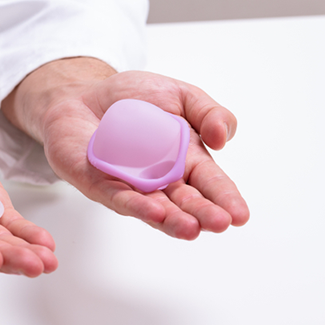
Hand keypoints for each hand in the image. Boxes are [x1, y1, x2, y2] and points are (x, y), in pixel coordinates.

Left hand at [3, 58, 249, 239]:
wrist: (83, 95)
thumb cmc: (134, 99)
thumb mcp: (181, 95)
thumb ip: (209, 112)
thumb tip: (223, 137)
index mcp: (186, 161)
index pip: (210, 183)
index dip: (225, 199)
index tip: (241, 216)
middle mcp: (161, 181)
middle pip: (186, 202)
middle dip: (203, 214)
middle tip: (220, 224)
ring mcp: (131, 187)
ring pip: (155, 208)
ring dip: (172, 220)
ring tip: (191, 230)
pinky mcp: (99, 185)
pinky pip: (119, 198)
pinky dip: (136, 206)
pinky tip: (154, 213)